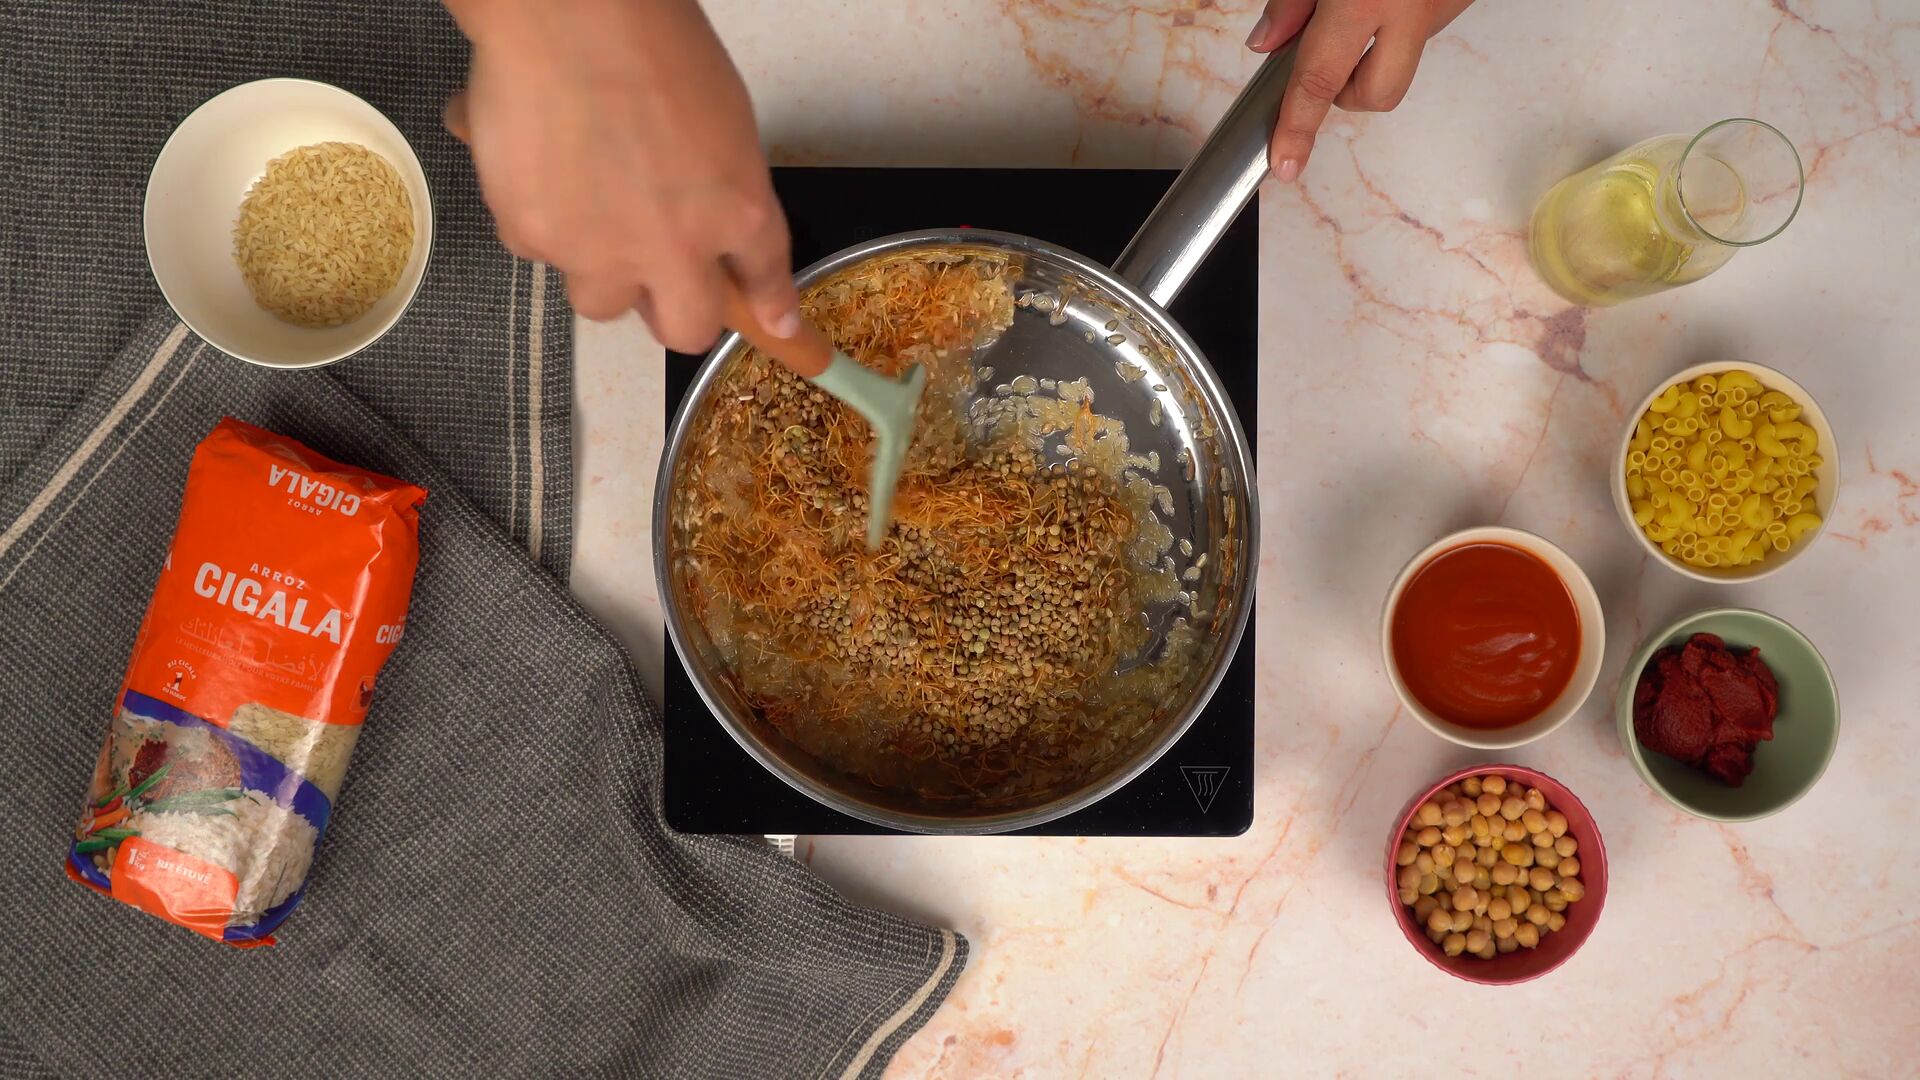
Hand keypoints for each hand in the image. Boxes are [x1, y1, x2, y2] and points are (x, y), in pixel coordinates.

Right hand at [442, 0, 797, 351]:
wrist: (567, 19)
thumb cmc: (653, 44)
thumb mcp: (723, 117)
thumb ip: (727, 186)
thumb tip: (717, 227)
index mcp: (738, 211)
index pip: (763, 280)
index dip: (767, 305)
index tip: (774, 322)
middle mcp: (674, 250)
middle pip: (684, 331)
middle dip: (674, 312)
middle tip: (657, 277)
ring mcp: (600, 253)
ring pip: (601, 300)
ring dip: (600, 269)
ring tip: (587, 204)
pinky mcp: (533, 239)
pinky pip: (538, 251)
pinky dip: (539, 219)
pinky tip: (540, 165)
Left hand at [1245, 0, 1475, 180]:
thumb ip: (1292, 2)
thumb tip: (1267, 43)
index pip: (1318, 81)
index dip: (1297, 128)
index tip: (1286, 163)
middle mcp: (1412, 9)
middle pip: (1377, 96)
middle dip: (1346, 92)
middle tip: (1331, 51)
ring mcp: (1445, 7)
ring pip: (1402, 64)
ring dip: (1375, 54)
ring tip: (1361, 7)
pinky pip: (1422, 31)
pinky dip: (1401, 26)